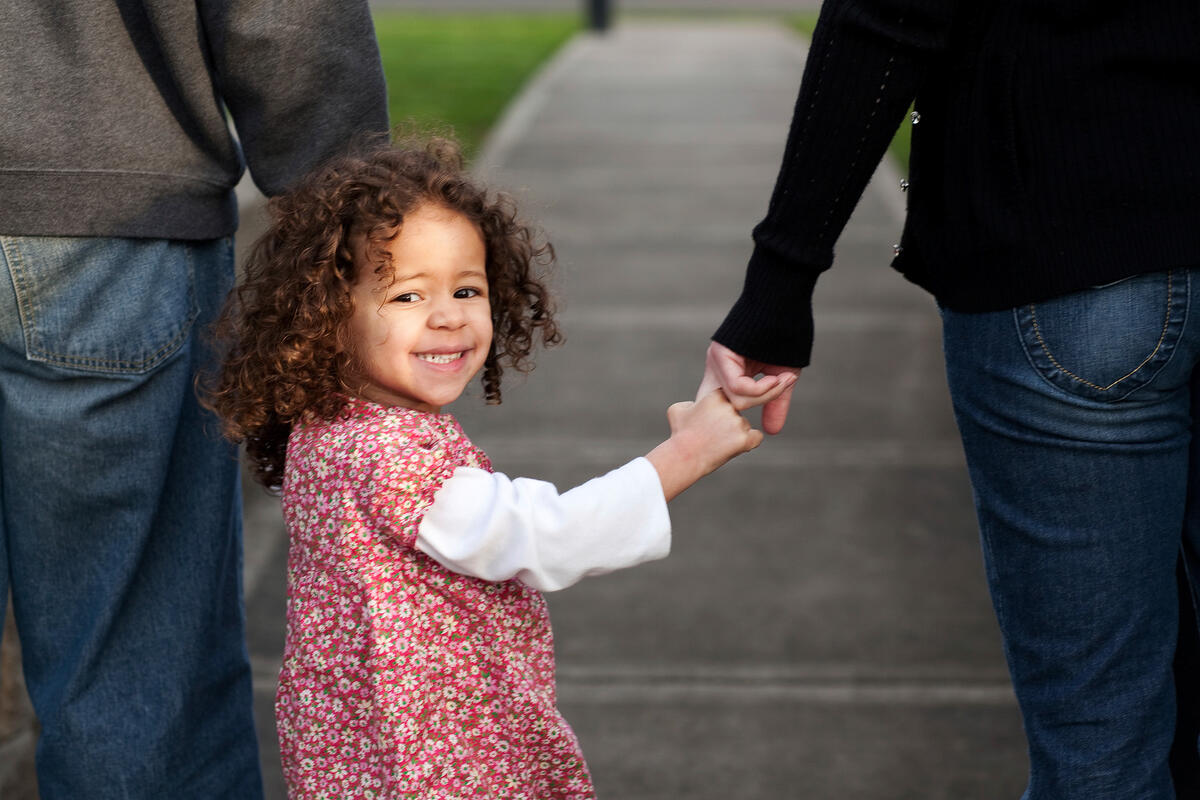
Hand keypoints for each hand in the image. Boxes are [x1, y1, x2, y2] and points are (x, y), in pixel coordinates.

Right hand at [646, 389, 762, 500]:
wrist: (684, 457)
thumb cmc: (679, 434)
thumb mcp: (677, 410)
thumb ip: (691, 402)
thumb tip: (697, 405)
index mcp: (716, 396)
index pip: (726, 398)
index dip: (719, 408)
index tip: (712, 418)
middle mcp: (729, 407)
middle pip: (736, 411)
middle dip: (727, 421)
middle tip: (714, 433)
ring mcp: (738, 423)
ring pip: (743, 425)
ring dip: (735, 433)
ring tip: (717, 444)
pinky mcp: (745, 440)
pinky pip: (756, 437)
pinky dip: (750, 442)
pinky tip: (738, 446)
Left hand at [697, 341, 799, 434]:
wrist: (783, 301)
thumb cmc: (785, 335)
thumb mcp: (780, 376)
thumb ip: (773, 403)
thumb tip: (772, 432)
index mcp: (728, 374)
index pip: (725, 408)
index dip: (740, 418)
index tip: (763, 419)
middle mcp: (717, 369)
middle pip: (724, 410)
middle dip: (743, 416)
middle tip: (768, 405)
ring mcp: (716, 361)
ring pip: (732, 400)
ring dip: (763, 397)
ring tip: (784, 382)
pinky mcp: (720, 354)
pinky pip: (736, 386)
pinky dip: (760, 389)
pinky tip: (778, 377)